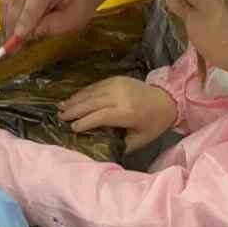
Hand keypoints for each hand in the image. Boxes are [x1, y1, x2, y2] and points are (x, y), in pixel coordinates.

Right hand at [0, 0, 100, 41]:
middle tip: (13, 46)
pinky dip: (4, 14)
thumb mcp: (75, 17)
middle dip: (14, 22)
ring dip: (7, 20)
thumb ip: (54, 24)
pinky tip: (9, 27)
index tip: (20, 36)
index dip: (27, 16)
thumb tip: (29, 33)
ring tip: (11, 39)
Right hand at [59, 76, 176, 152]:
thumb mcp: (139, 140)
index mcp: (127, 112)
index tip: (73, 128)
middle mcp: (120, 96)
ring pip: (92, 92)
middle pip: (92, 102)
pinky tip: (74, 98)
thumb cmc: (153, 124)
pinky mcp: (117, 79)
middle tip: (59, 116)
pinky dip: (84, 92)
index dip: (85, 122)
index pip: (100, 116)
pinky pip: (96, 85)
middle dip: (74, 109)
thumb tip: (101, 148)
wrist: (168, 100)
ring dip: (75, 100)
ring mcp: (118, 85)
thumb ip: (120, 144)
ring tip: (61, 107)